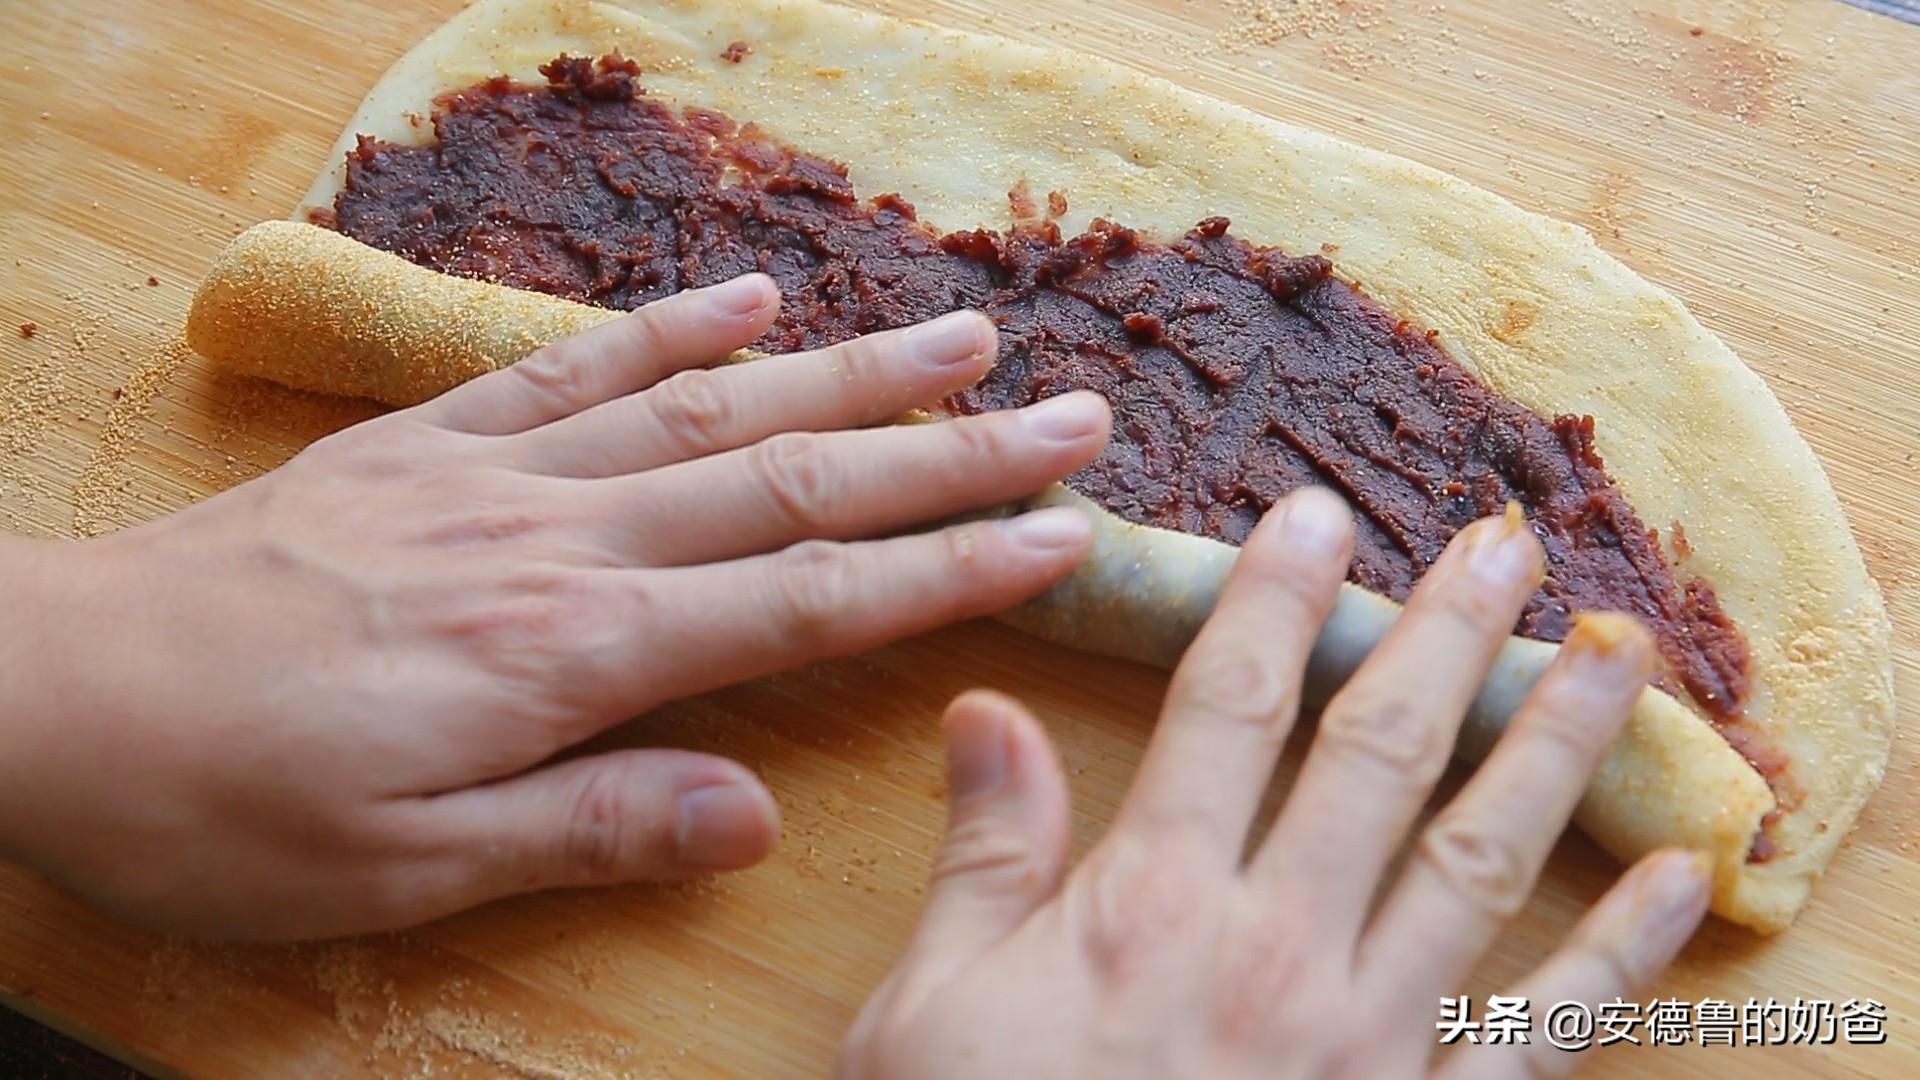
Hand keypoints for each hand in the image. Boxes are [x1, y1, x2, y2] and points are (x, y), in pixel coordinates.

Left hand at [0, 274, 1111, 940]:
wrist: (41, 689)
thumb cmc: (224, 804)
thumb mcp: (403, 868)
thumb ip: (590, 829)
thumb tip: (750, 818)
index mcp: (570, 652)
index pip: (806, 602)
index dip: (947, 568)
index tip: (1061, 536)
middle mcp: (559, 539)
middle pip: (793, 483)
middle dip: (948, 453)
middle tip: (1072, 417)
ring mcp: (494, 474)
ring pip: (709, 406)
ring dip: (850, 367)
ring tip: (965, 331)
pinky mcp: (427, 442)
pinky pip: (572, 369)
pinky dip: (672, 328)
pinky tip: (753, 296)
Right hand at [840, 489, 1710, 1079]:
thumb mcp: (928, 1015)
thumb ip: (983, 861)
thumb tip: (989, 715)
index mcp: (1150, 905)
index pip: (1229, 707)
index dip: (1277, 597)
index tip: (1319, 513)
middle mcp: (1278, 947)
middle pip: (1379, 752)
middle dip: (1443, 634)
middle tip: (1501, 542)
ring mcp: (1369, 1037)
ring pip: (1484, 858)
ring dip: (1552, 748)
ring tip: (1613, 659)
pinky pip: (1545, 1030)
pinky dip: (1625, 956)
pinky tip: (1681, 879)